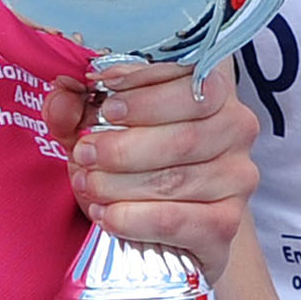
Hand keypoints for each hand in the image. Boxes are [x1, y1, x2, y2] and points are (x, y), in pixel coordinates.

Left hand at [49, 59, 261, 283]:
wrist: (164, 222)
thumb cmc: (134, 164)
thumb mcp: (97, 129)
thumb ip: (76, 109)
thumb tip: (62, 94)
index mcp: (212, 90)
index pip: (191, 76)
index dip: (144, 83)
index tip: (102, 93)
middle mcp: (236, 128)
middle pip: (184, 133)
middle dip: (123, 145)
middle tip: (84, 152)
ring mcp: (237, 177)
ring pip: (176, 178)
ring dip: (120, 183)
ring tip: (88, 184)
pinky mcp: (226, 223)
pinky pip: (176, 220)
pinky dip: (133, 218)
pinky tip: (107, 214)